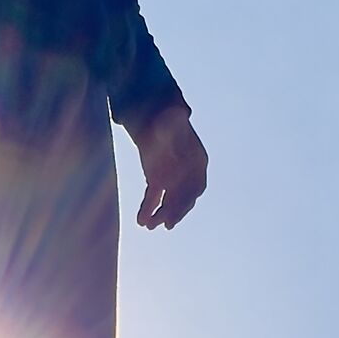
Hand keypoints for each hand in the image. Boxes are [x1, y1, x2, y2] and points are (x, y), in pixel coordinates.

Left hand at [132, 103, 208, 229]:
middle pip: (184, 197)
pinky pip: (153, 198)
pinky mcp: (156, 180)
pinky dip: (148, 208)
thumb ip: (175, 119)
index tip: (182, 205)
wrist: (153, 119)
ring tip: (150, 225)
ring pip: (169, 200)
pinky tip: (141, 220)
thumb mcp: (172, 118)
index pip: (197, 183)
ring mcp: (172, 178)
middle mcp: (187, 173)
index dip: (190, 195)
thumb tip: (178, 112)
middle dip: (176, 211)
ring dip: (161, 214)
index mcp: (197, 161)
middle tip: (167, 224)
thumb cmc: (167, 119)